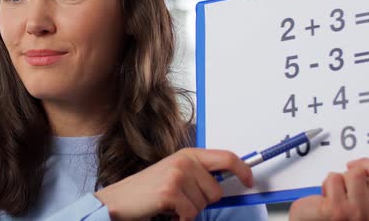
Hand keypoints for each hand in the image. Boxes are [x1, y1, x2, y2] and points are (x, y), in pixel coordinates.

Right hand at [94, 148, 252, 220]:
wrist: (120, 199)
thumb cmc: (148, 189)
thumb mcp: (175, 174)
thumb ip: (198, 174)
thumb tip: (226, 183)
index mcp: (188, 154)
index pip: (226, 157)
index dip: (242, 169)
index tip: (249, 181)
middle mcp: (184, 161)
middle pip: (216, 191)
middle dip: (202, 201)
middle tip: (181, 198)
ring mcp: (177, 175)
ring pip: (203, 205)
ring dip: (189, 210)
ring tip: (170, 203)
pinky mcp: (170, 192)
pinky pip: (190, 214)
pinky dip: (180, 218)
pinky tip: (166, 210)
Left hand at [289, 158, 368, 220]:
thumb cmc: (332, 206)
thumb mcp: (358, 195)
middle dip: (366, 163)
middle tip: (353, 169)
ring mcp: (355, 211)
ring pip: (356, 173)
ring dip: (341, 175)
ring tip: (337, 189)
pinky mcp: (336, 210)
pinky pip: (335, 178)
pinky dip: (326, 182)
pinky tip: (326, 195)